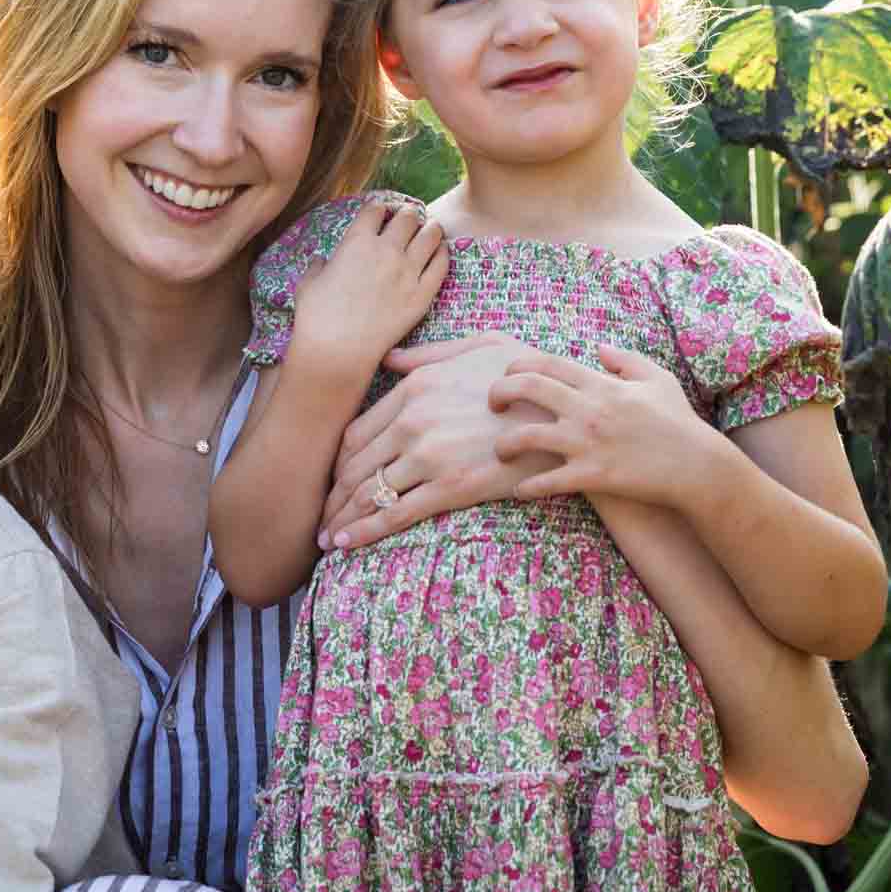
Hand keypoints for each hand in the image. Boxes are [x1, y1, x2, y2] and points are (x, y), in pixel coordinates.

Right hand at [288, 200, 445, 377]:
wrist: (337, 350)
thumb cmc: (316, 317)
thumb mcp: (308, 283)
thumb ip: (317, 266)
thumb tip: (321, 261)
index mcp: (356, 242)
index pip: (375, 209)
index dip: (379, 208)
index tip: (380, 213)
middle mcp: (386, 250)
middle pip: (408, 216)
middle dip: (408, 214)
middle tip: (408, 220)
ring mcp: (408, 272)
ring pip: (431, 235)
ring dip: (431, 228)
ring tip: (430, 230)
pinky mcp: (423, 295)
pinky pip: (441, 265)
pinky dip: (442, 254)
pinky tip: (440, 252)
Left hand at [317, 333, 561, 550]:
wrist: (572, 414)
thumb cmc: (530, 377)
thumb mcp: (481, 346)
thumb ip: (430, 354)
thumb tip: (389, 360)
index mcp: (414, 388)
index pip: (356, 432)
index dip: (338, 462)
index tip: (331, 480)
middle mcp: (413, 420)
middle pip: (354, 465)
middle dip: (332, 496)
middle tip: (318, 516)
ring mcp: (430, 455)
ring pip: (368, 492)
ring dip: (341, 518)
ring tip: (326, 536)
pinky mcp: (451, 487)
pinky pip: (396, 513)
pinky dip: (364, 532)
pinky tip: (346, 545)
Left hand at [490, 344, 715, 505]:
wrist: (698, 466)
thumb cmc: (678, 422)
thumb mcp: (657, 380)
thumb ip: (625, 361)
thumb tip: (598, 349)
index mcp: (600, 384)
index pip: (546, 363)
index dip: (516, 366)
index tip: (506, 377)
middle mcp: (588, 409)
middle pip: (527, 388)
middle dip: (499, 393)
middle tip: (492, 405)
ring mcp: (587, 443)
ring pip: (526, 436)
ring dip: (504, 445)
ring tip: (500, 453)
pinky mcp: (592, 475)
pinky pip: (547, 482)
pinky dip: (528, 488)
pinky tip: (520, 491)